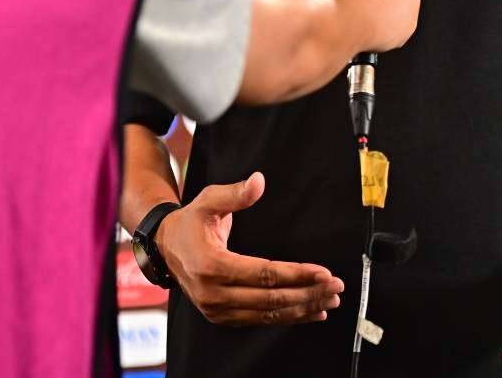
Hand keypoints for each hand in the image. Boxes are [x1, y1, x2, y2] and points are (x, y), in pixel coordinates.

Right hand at [156, 172, 342, 325]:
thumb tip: (258, 182)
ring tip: (330, 301)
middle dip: (308, 293)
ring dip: (303, 308)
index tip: (323, 272)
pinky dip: (288, 318)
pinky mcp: (222, 317)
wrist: (165, 247)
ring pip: (269, 314)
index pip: (263, 274)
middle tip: (336, 286)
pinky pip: (260, 320)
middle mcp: (213, 293)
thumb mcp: (208, 200)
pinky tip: (310, 312)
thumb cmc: (190, 222)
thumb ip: (234, 193)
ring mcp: (217, 310)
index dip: (297, 274)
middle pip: (271, 298)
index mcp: (211, 265)